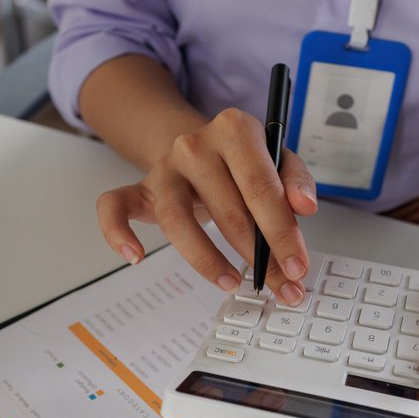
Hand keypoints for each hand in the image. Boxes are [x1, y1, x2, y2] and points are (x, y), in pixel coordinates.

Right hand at [96, 108, 318, 304]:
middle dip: (258, 257)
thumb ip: (295, 180)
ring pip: (176, 220)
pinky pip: (114, 207)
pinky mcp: (139, 188)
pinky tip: (135, 257)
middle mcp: (195, 144)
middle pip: (228, 210)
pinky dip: (117, 234)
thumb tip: (304, 208)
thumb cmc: (243, 162)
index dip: (282, 233)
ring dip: (206, 259)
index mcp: (236, 129)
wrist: (201, 147)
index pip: (262, 187)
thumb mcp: (278, 160)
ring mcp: (164, 168)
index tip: (297, 268)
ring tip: (231, 282)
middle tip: (279, 288)